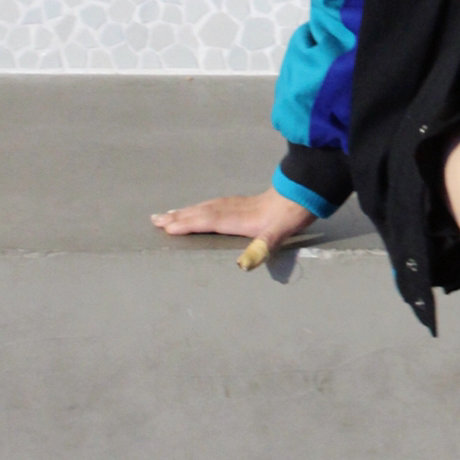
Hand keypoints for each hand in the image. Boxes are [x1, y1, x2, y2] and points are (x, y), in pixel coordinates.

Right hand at [150, 188, 313, 261]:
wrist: (304, 193)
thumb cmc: (291, 215)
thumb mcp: (279, 234)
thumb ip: (261, 248)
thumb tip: (243, 265)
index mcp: (237, 219)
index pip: (206, 221)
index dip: (186, 224)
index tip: (165, 228)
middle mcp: (233, 209)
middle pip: (200, 212)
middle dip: (177, 217)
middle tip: (155, 220)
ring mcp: (237, 204)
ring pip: (205, 207)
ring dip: (186, 211)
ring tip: (167, 214)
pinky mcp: (243, 203)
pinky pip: (213, 204)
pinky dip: (200, 207)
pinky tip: (199, 209)